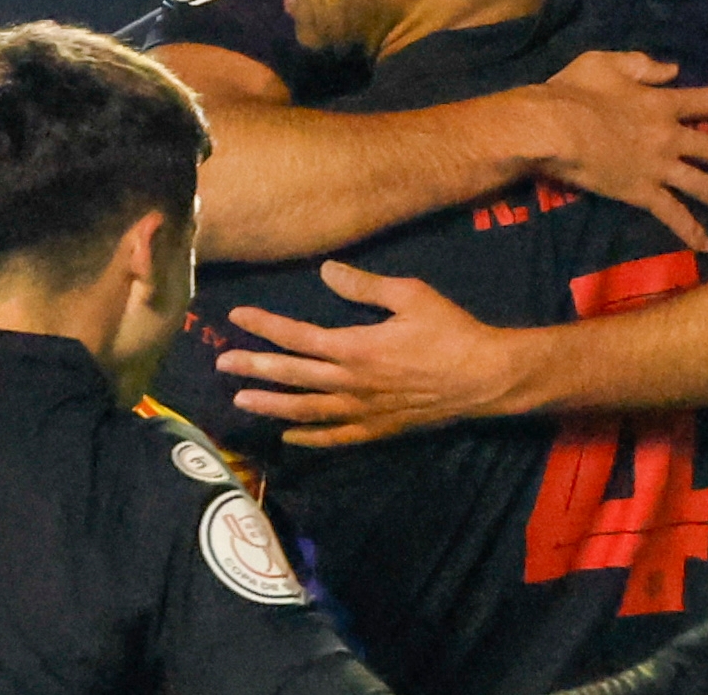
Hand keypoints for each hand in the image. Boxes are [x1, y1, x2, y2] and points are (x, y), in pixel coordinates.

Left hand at [217, 262, 524, 445]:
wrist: (486, 377)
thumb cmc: (450, 331)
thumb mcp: (410, 295)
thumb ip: (364, 286)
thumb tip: (326, 270)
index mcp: (356, 347)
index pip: (298, 336)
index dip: (265, 326)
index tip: (236, 316)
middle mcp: (353, 383)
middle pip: (293, 376)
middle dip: (254, 367)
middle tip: (221, 362)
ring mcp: (364, 410)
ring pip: (307, 410)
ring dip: (272, 404)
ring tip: (242, 399)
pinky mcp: (379, 428)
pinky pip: (337, 436)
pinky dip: (310, 437)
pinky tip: (288, 434)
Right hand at [535, 52, 707, 252]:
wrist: (553, 128)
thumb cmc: (572, 91)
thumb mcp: (603, 62)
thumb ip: (640, 64)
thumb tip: (673, 69)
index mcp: (662, 103)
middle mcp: (670, 137)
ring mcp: (658, 167)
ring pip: (703, 185)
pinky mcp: (641, 192)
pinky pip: (672, 214)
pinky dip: (690, 231)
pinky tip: (706, 246)